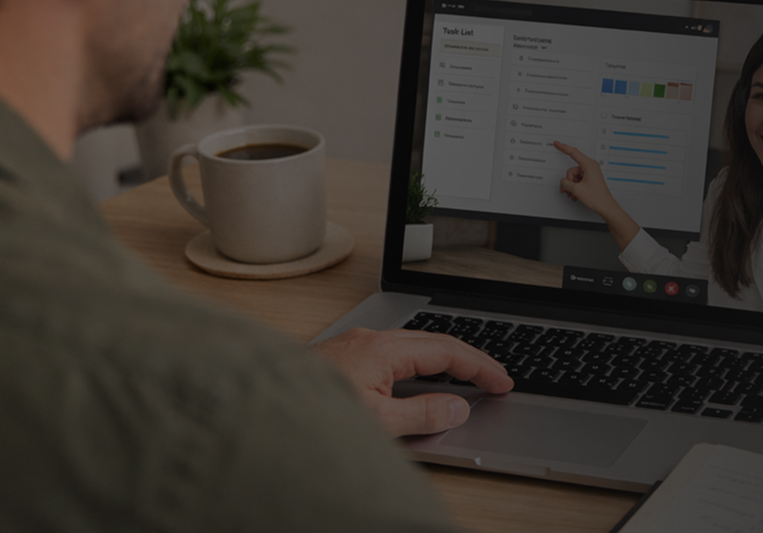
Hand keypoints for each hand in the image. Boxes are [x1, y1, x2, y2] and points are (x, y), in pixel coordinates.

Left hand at [312, 328, 512, 436]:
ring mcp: (355, 344)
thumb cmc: (309, 415)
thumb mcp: (377, 423)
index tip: (503, 381)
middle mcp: (369, 339)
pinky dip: (420, 363)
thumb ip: (422, 414)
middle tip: (496, 378)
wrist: (258, 410)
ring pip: (413, 345)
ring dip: (444, 359)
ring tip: (468, 376)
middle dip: (469, 358)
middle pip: (433, 341)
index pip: (447, 351)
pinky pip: (394, 352)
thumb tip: (457, 407)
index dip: (480, 366)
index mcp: (382, 349)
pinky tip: (421, 377)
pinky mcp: (344, 356)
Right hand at [554, 141, 640, 249]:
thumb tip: (563, 182)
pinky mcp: (589, 179)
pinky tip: (578, 194)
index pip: (573, 153)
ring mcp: (590, 173)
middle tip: (573, 190)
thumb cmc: (597, 198)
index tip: (557, 143)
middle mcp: (590, 167)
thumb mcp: (576, 190)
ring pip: (573, 177)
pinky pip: (577, 181)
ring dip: (572, 187)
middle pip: (571, 170)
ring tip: (576, 194)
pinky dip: (575, 188)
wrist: (605, 207)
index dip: (563, 147)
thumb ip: (565, 183)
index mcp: (589, 165)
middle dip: (569, 182)